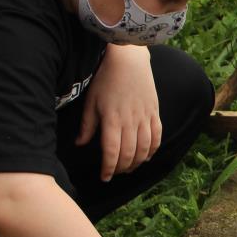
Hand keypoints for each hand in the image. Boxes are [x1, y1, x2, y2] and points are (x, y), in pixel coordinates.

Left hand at [78, 44, 160, 181]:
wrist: (128, 60)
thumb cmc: (106, 79)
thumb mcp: (91, 102)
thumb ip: (87, 126)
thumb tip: (80, 144)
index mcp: (112, 119)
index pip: (112, 151)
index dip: (109, 168)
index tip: (104, 176)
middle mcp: (130, 120)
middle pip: (129, 153)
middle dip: (122, 168)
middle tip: (115, 172)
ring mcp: (145, 116)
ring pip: (144, 148)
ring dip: (137, 162)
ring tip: (130, 167)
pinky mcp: (154, 112)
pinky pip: (157, 136)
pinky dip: (153, 149)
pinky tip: (146, 156)